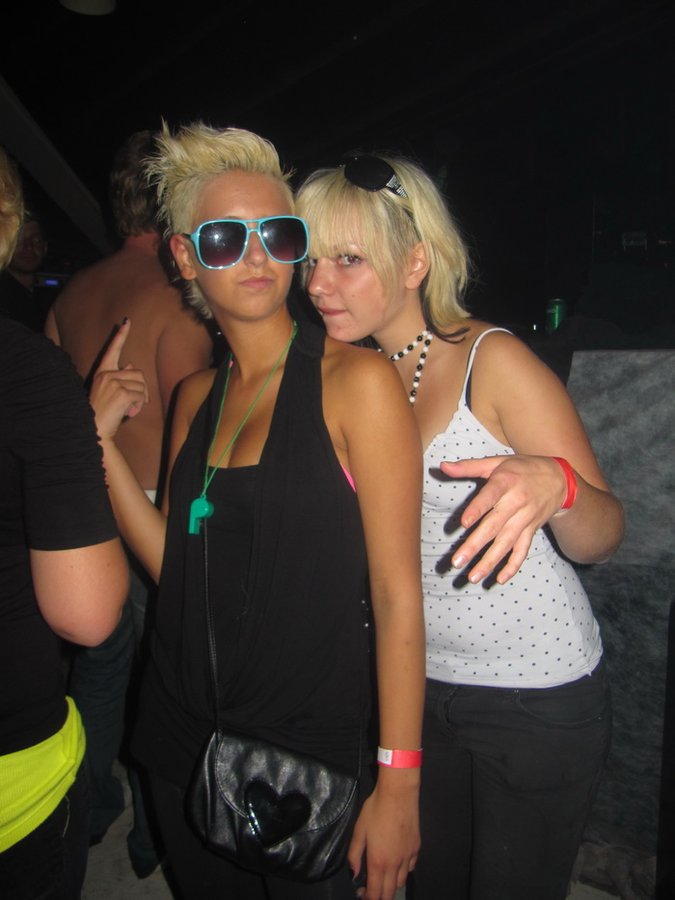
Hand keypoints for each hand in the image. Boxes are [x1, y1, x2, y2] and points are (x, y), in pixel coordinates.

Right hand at [89, 319, 148, 438]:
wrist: (95, 428)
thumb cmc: (103, 411)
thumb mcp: (109, 391)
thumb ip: (120, 377)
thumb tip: (132, 365)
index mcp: (102, 372)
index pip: (113, 349)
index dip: (121, 335)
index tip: (127, 321)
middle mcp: (106, 374)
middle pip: (138, 373)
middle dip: (142, 389)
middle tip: (137, 403)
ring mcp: (113, 383)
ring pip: (142, 385)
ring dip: (141, 399)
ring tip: (130, 408)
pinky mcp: (121, 393)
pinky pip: (141, 396)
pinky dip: (139, 405)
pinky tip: (129, 412)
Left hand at [348, 781, 419, 899]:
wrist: (398, 794)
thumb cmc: (375, 810)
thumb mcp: (359, 830)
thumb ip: (354, 855)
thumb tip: (353, 875)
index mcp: (378, 862)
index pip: (375, 893)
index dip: (368, 898)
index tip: (362, 893)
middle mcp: (395, 864)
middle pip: (389, 893)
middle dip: (380, 896)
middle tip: (371, 890)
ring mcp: (408, 857)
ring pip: (401, 882)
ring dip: (391, 885)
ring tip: (383, 877)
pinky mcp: (416, 848)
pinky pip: (410, 868)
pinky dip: (403, 872)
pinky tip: (397, 863)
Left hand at [441, 455, 565, 584]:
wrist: (560, 478)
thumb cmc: (522, 468)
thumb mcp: (497, 462)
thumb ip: (468, 466)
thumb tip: (442, 466)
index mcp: (505, 482)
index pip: (490, 497)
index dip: (477, 509)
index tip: (463, 523)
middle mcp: (516, 503)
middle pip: (494, 526)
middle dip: (475, 546)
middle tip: (457, 562)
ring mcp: (525, 519)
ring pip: (506, 543)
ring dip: (490, 561)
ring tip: (473, 577)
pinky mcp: (531, 530)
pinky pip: (523, 550)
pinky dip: (513, 565)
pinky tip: (499, 579)